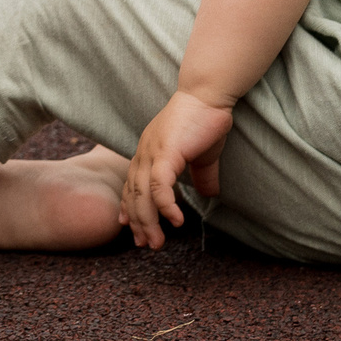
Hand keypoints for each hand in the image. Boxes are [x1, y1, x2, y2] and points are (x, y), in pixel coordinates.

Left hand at [121, 90, 232, 249]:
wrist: (208, 95)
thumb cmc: (205, 121)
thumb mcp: (202, 156)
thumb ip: (202, 176)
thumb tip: (210, 195)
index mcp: (148, 153)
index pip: (132, 186)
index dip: (130, 208)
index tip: (130, 228)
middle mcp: (144, 154)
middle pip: (133, 194)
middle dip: (137, 222)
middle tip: (144, 245)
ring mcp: (152, 152)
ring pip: (142, 194)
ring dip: (148, 221)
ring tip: (157, 242)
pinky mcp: (166, 152)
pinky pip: (159, 184)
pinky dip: (165, 205)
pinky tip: (176, 221)